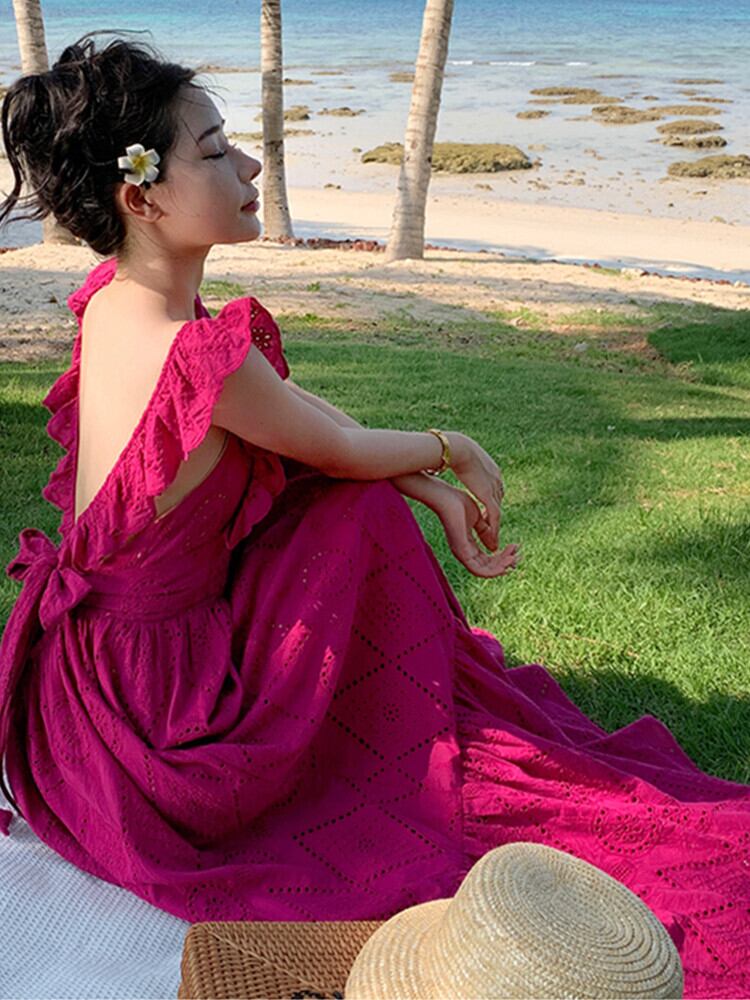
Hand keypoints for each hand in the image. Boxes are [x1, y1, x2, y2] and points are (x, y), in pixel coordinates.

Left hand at [429, 480, 519, 578]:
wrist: (447, 497)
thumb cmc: (459, 504)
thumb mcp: (478, 520)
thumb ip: (486, 532)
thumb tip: (496, 546)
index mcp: (467, 545)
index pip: (487, 559)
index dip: (502, 556)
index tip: (515, 547)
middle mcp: (464, 552)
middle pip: (487, 567)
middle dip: (505, 563)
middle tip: (518, 555)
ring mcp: (461, 553)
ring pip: (484, 572)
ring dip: (501, 568)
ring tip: (514, 559)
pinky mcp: (461, 552)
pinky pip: (477, 570)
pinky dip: (493, 571)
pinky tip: (505, 565)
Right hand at [443, 432, 505, 548]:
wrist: (456, 448)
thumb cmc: (452, 450)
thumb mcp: (461, 457)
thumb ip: (463, 463)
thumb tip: (455, 463)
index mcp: (491, 470)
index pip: (494, 490)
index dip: (489, 502)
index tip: (483, 512)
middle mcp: (496, 479)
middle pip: (498, 502)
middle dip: (494, 516)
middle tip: (489, 530)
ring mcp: (494, 487)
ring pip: (497, 512)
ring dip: (494, 527)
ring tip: (490, 539)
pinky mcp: (488, 495)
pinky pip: (494, 516)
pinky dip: (493, 528)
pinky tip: (490, 539)